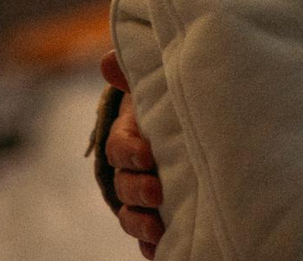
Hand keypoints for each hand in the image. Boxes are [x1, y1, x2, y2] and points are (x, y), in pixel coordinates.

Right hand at [99, 49, 163, 255]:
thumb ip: (133, 75)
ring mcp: (144, 199)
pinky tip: (164, 248)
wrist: (194, 128)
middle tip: (159, 192)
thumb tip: (107, 60)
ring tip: (159, 227)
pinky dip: (154, 246)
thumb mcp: (156, 89)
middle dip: (137, 191)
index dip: (129, 153)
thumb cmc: (170, 106)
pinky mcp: (159, 220)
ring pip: (131, 217)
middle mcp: (132, 172)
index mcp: (130, 139)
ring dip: (141, 223)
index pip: (118, 149)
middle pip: (123, 186)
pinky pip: (150, 241)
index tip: (148, 154)